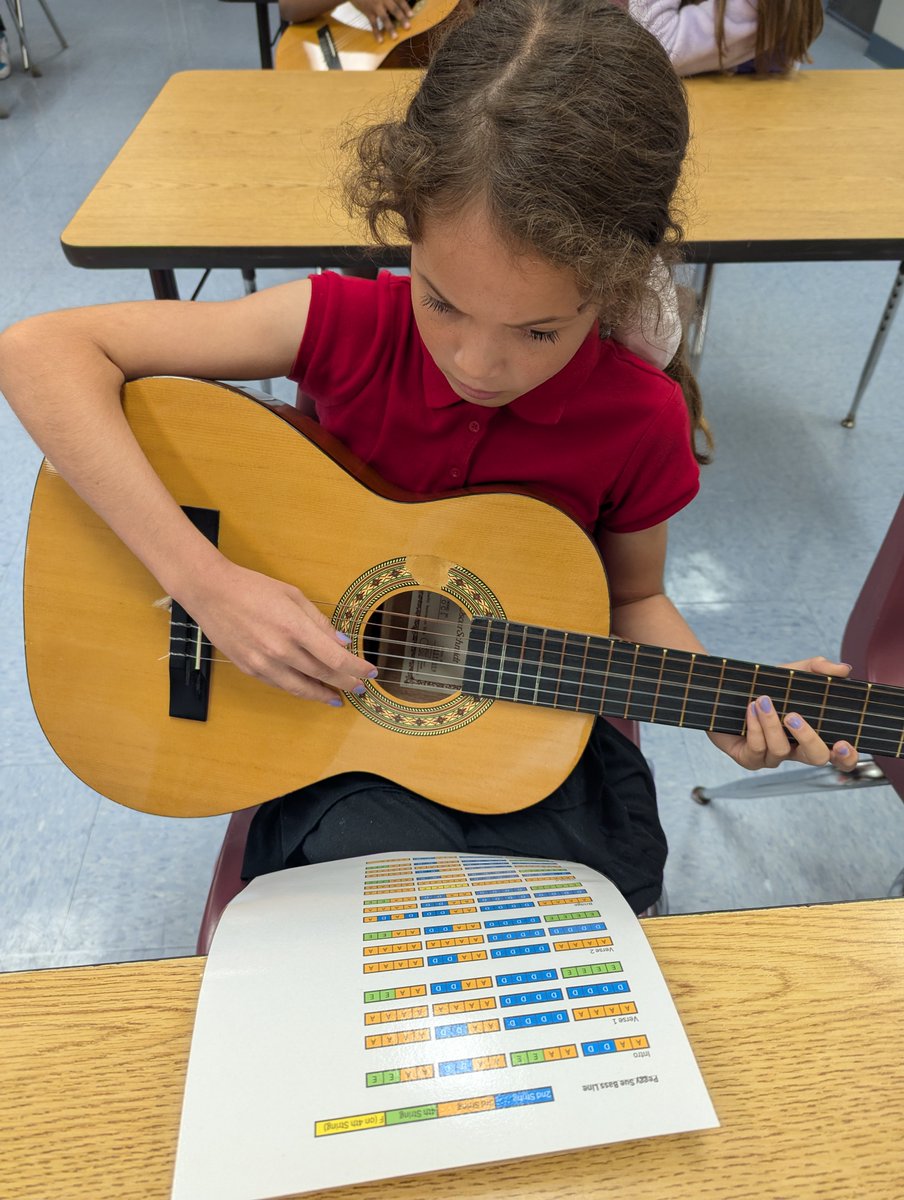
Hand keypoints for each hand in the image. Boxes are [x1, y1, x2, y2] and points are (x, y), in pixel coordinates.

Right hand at [180, 559, 374, 705]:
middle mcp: (280, 649)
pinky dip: (298, 689)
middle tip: (359, 689)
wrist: (210, 591)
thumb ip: (319, 622)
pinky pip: (280, 685)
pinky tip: (309, 689)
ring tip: (337, 698)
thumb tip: (342, 642)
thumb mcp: (293, 596)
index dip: (357, 668)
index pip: (335, 657)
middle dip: (345, 683)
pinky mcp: (249, 669)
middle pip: (322, 674)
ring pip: (301, 688)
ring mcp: (263, 662)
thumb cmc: (253, 587)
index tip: (370, 672)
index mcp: (295, 627)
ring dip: (322, 694)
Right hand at [353, 0, 412, 41]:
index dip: (405, 7)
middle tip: (408, 27)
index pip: (399, 0)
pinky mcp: (368, 12)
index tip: (411, 15)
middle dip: (401, 18)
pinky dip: (377, 32)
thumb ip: (392, 0)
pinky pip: (373, 24)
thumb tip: (398, 8)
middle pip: (394, 9)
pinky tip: (380, 41)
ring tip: (395, 37)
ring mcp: (375, 6)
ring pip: (384, 18)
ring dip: (390, 28)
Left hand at [708, 656, 857, 771]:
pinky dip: (755, 726)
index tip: (843, 743)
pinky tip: (751, 708)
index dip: (846, 757)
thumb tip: (843, 669)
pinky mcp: (748, 759)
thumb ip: (817, 668)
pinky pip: (757, 749)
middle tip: (793, 716)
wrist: (724, 689)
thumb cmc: (763, 685)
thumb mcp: (791, 673)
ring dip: (771, 723)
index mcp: (811, 735)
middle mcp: (794, 750)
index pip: (838, 757)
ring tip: (762, 700)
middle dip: (808, 738)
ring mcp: (771, 757)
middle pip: (816, 758)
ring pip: (780, 750)